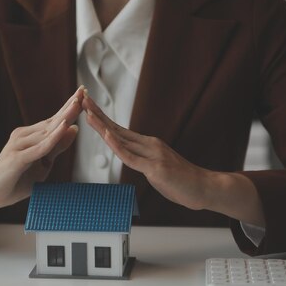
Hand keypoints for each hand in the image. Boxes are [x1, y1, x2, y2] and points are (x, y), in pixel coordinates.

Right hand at [0, 86, 84, 220]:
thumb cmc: (16, 179)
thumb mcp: (43, 163)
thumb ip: (57, 147)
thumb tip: (74, 128)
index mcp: (32, 136)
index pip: (54, 119)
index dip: (69, 107)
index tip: (83, 92)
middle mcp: (24, 135)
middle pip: (52, 120)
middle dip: (69, 105)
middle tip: (83, 90)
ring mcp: (18, 145)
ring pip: (47, 131)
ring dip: (64, 117)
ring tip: (78, 104)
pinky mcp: (16, 158)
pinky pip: (39, 147)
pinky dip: (53, 138)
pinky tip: (64, 127)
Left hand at [82, 93, 209, 210]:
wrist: (204, 188)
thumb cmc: (181, 181)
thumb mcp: (157, 168)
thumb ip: (143, 162)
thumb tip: (131, 160)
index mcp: (148, 145)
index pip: (119, 130)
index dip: (102, 118)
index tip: (87, 106)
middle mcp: (149, 145)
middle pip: (116, 128)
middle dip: (97, 113)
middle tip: (81, 98)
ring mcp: (152, 155)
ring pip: (121, 139)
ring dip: (102, 125)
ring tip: (87, 112)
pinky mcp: (155, 168)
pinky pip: (131, 157)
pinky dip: (117, 146)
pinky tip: (106, 136)